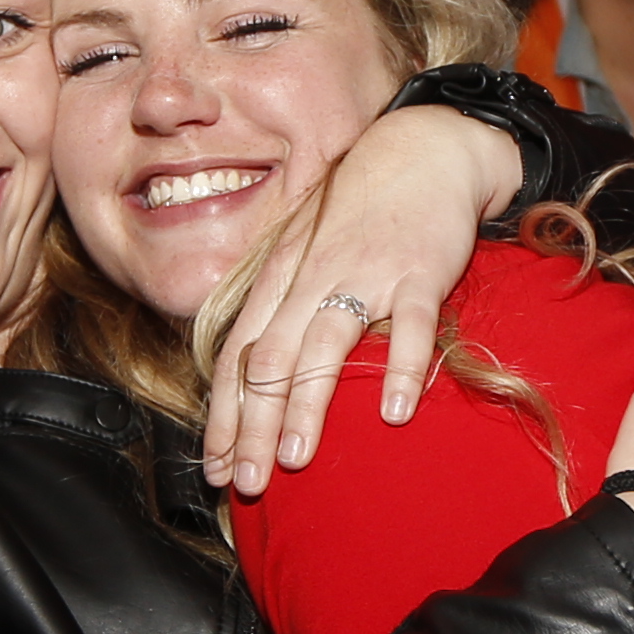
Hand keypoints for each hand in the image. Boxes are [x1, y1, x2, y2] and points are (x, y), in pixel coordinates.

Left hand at [201, 105, 515, 493]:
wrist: (420, 150)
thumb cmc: (357, 212)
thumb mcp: (303, 253)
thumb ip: (281, 308)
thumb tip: (253, 378)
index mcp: (281, 278)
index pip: (238, 354)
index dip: (223, 414)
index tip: (213, 466)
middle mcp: (313, 279)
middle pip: (270, 359)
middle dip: (252, 426)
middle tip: (245, 482)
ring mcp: (366, 275)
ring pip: (325, 345)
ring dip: (305, 406)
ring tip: (294, 459)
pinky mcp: (420, 273)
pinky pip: (411, 327)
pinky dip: (402, 369)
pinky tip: (393, 413)